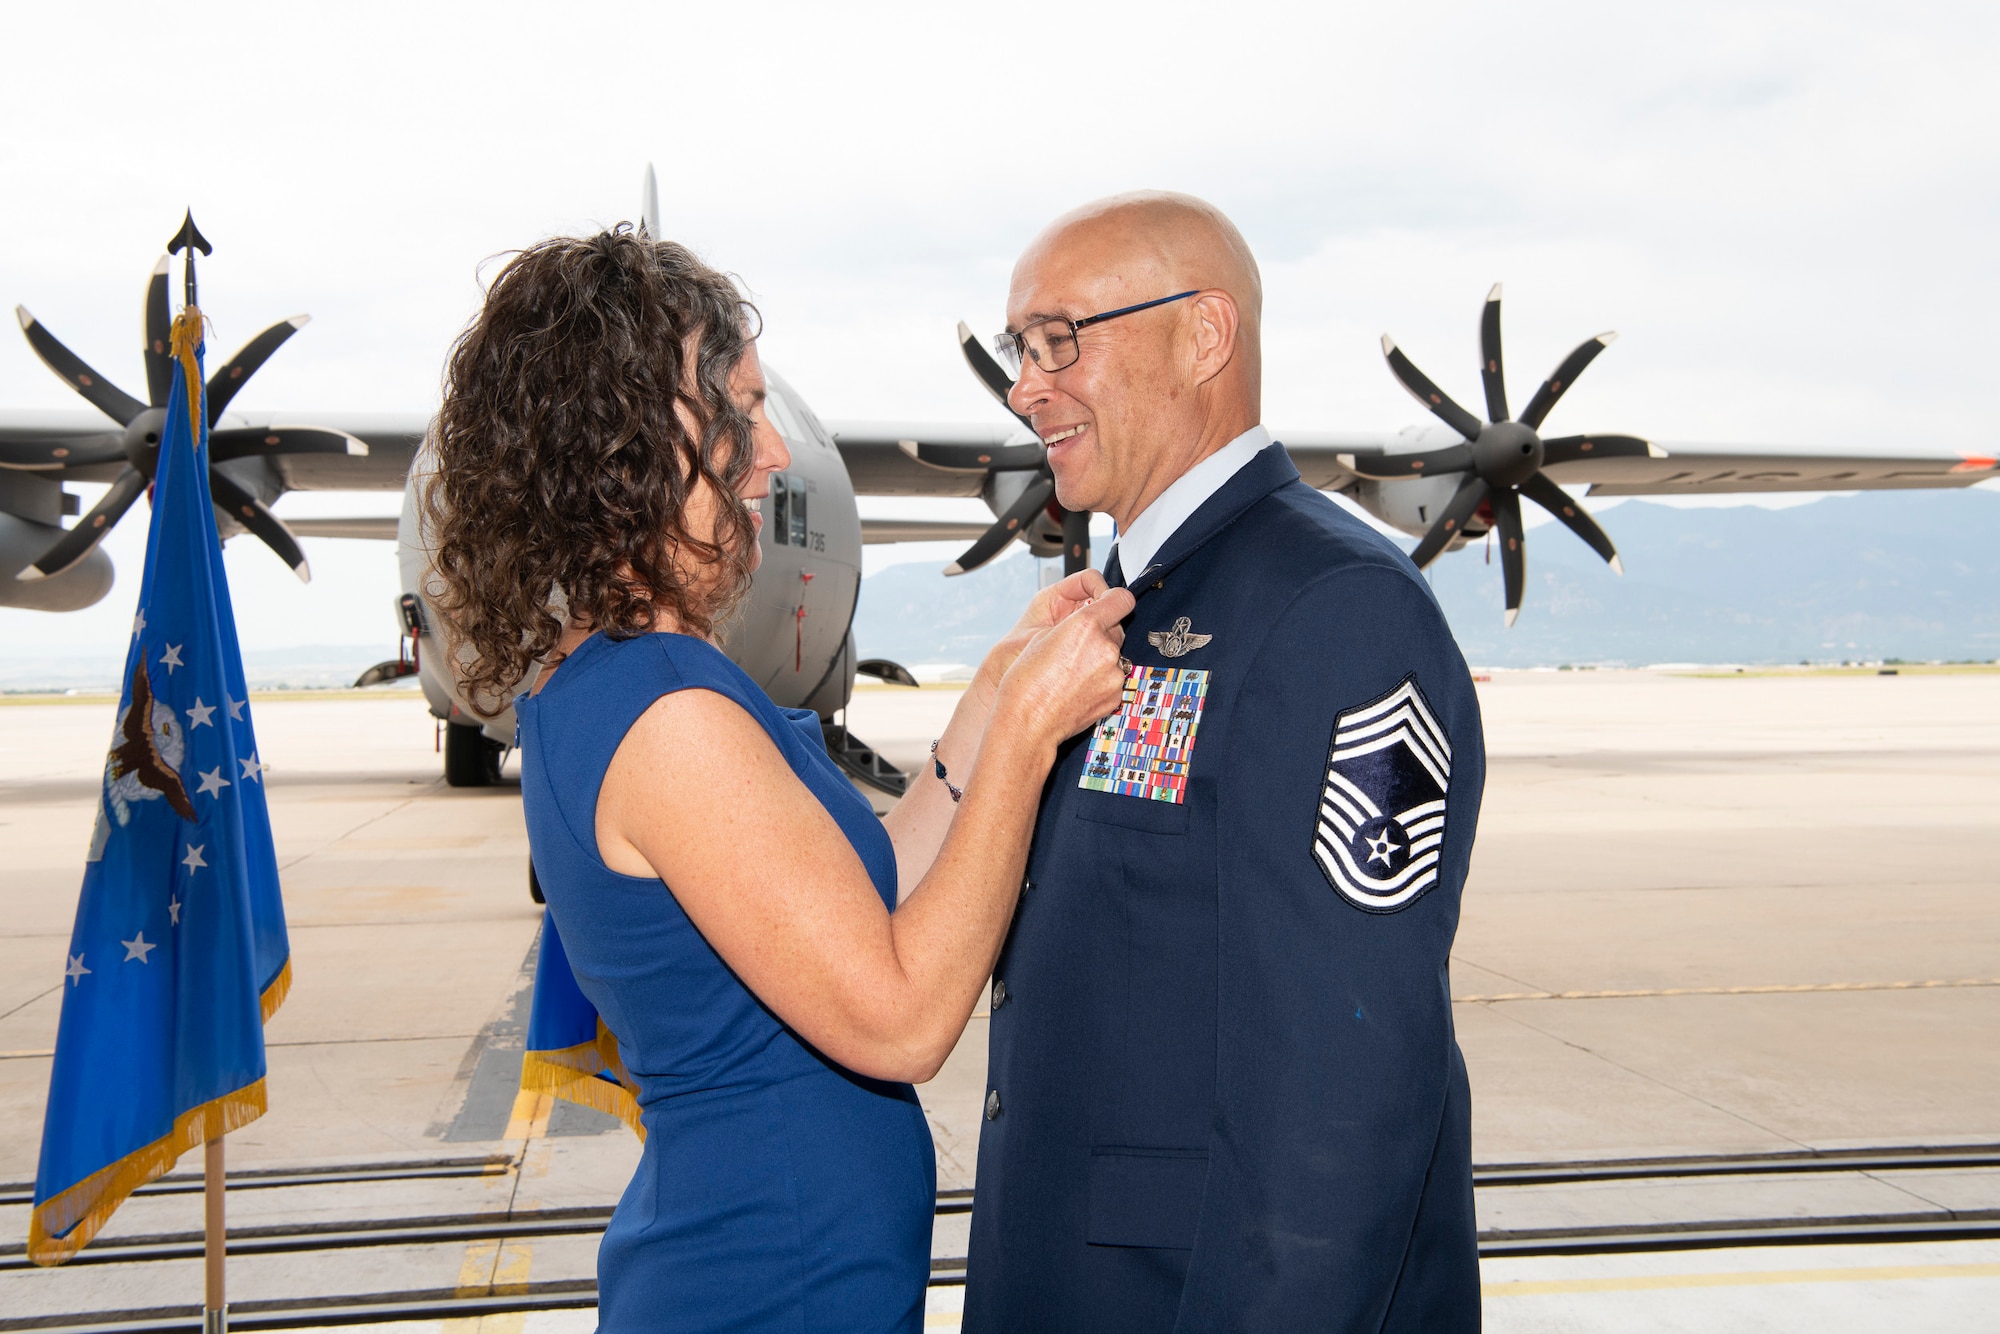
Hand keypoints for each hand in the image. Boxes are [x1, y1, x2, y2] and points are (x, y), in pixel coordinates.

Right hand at [975, 568, 1113, 699]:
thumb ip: (1074, 624)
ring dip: (1099, 658)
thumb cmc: (1026, 682)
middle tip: (1077, 646)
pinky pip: (1112, 679)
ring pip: (1114, 656)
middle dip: (1101, 633)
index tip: (1106, 604)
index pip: (1121, 599)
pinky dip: (1099, 680)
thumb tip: (1090, 620)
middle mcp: (1105, 648)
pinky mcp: (1115, 696)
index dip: (1113, 600)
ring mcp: (1113, 674)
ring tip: (1071, 673)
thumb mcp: (1042, 636)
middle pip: (1117, 629)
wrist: (1028, 722)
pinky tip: (1076, 688)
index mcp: (1086, 625)